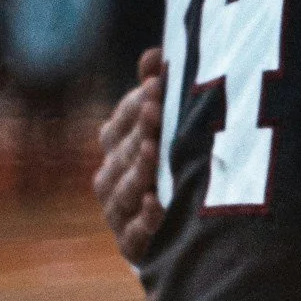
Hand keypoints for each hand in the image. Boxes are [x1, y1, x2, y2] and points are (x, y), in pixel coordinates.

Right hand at [95, 46, 165, 266]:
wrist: (188, 233)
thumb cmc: (176, 166)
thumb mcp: (169, 127)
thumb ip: (157, 91)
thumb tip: (154, 54)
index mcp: (118, 145)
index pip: (122, 119)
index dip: (138, 101)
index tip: (158, 84)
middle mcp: (111, 178)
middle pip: (123, 152)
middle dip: (141, 130)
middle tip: (160, 109)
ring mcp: (120, 213)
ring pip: (124, 191)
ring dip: (138, 170)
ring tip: (154, 151)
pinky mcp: (133, 246)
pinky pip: (134, 235)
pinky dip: (144, 221)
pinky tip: (158, 205)